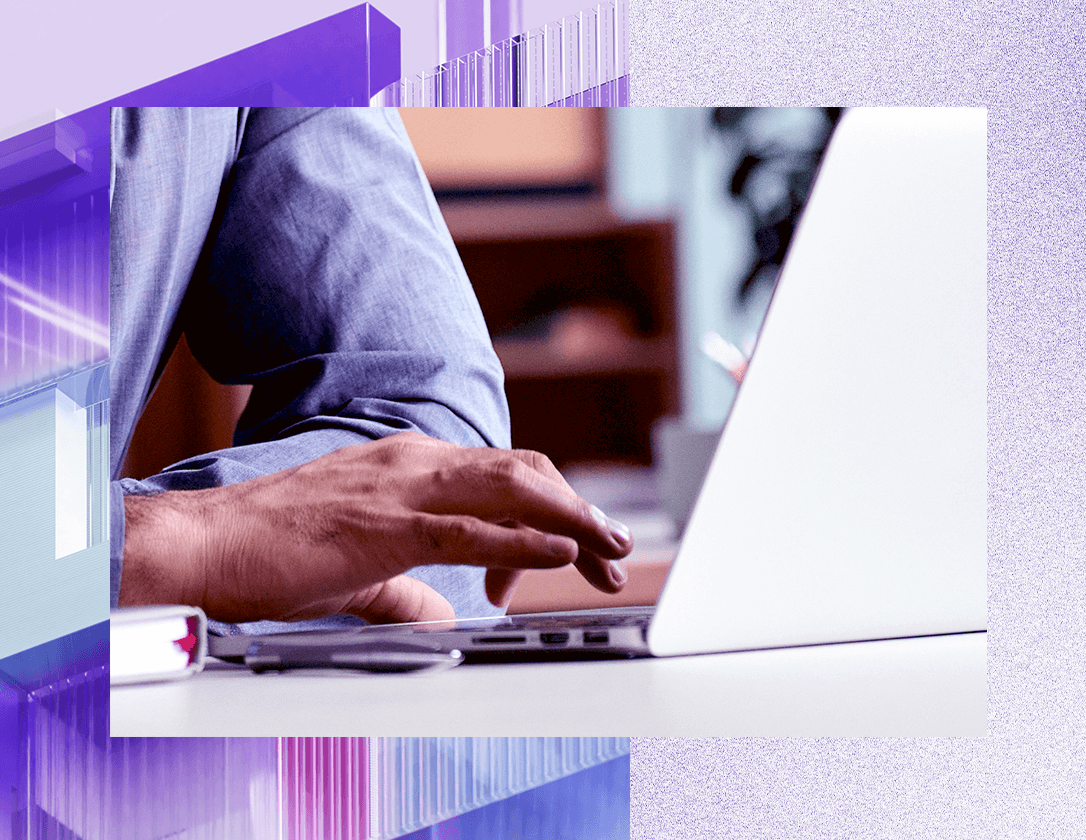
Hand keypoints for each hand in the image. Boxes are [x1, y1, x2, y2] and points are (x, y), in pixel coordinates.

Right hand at [118, 432, 633, 623]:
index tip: (576, 552)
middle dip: (580, 511)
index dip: (553, 508)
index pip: (506, 473)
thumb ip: (405, 590)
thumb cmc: (268, 552)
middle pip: (526, 474)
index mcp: (410, 464)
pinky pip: (471, 530)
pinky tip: (559, 554)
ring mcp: (402, 488)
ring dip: (572, 520)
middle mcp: (415, 462)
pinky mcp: (385, 526)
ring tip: (610, 549)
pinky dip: (523, 542)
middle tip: (617, 552)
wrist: (202, 545)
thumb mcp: (356, 568)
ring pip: (513, 489)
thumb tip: (438, 617)